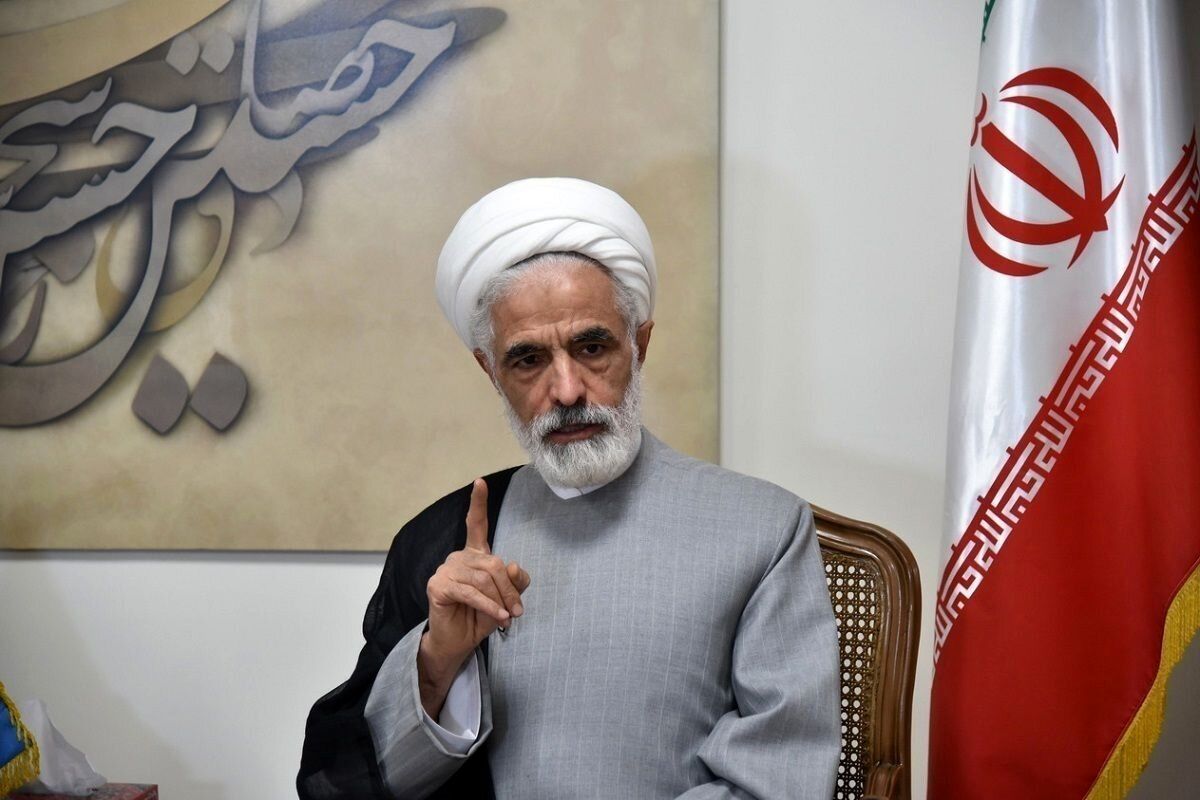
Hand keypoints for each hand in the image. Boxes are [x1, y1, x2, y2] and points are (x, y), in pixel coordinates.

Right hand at [418, 478, 530, 717]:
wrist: (457, 643)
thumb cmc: (480, 618)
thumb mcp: (506, 600)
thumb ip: (515, 582)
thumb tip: (513, 565)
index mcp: (474, 556)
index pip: (476, 524)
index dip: (478, 503)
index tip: (480, 482)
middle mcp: (458, 558)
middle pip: (494, 564)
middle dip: (510, 590)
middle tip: (518, 612)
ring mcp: (445, 570)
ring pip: (484, 579)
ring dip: (501, 601)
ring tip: (508, 618)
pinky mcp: (438, 585)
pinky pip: (471, 592)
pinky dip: (489, 606)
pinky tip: (499, 618)